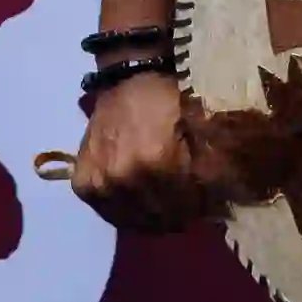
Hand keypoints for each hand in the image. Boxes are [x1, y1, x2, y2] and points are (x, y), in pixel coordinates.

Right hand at [68, 69, 219, 236]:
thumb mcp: (195, 128)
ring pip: (133, 221)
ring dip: (151, 219)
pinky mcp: (83, 183)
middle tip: (184, 210)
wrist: (127, 80)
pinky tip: (136, 204)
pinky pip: (107, 213)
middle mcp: (125, 176)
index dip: (199, 208)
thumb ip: (205, 168)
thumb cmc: (165, 99)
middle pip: (159, 218)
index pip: (184, 206)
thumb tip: (218, 205)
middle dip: (177, 215)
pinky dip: (124, 213)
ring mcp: (100, 182)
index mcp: (157, 161)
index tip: (205, 207)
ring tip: (162, 209)